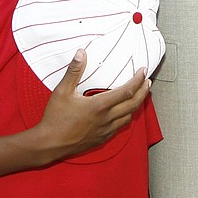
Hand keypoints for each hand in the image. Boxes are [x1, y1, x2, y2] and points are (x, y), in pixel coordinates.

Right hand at [35, 50, 150, 158]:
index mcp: (99, 106)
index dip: (137, 80)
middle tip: (147, 82)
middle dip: (143, 92)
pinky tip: (121, 113)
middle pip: (133, 105)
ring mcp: (105, 131)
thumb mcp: (62, 91)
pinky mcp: (101, 139)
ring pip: (128, 117)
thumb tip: (81, 53)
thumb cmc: (55, 118)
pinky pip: (119, 127)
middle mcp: (106, 119)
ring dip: (136, 105)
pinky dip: (125, 117)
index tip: (143, 71)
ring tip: (138, 96)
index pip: (126, 92)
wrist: (50, 144)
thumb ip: (73, 71)